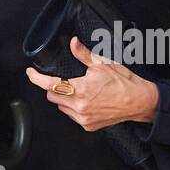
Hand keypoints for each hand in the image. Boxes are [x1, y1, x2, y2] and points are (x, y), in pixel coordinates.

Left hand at [24, 36, 157, 130]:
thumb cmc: (123, 82)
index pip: (49, 85)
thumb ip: (83, 54)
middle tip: (64, 80)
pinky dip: (73, 108)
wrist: (139, 102)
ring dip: (64, 98)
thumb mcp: (102, 64)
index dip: (36, 78)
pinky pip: (72, 116)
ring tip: (78, 90)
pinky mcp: (89, 126)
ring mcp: (83, 118)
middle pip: (52, 96)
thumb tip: (72, 43)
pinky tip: (84, 101)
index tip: (30, 72)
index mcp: (80, 90)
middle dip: (54, 87)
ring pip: (61, 107)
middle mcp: (80, 107)